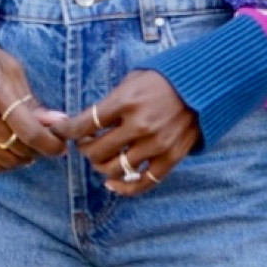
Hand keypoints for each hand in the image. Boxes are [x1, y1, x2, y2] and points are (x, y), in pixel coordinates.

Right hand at [0, 41, 67, 173]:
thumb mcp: (11, 69)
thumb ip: (32, 100)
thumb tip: (57, 123)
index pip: (27, 130)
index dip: (49, 143)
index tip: (61, 146)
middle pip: (17, 147)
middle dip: (39, 149)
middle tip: (48, 141)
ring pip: (4, 160)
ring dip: (23, 158)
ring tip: (30, 145)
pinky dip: (6, 163)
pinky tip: (14, 151)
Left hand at [38, 69, 198, 193]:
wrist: (206, 84)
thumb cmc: (165, 78)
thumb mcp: (133, 79)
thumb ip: (110, 101)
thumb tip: (83, 121)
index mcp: (126, 102)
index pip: (84, 124)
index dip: (66, 130)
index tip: (60, 130)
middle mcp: (139, 125)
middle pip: (96, 150)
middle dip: (84, 148)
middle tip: (84, 143)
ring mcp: (156, 144)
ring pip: (114, 169)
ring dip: (100, 165)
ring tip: (100, 157)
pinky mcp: (171, 157)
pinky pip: (142, 183)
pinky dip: (123, 188)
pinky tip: (111, 184)